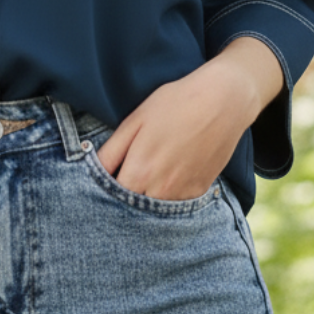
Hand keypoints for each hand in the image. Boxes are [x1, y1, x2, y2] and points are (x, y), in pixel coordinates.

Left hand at [94, 38, 283, 200]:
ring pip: (155, 212)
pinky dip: (167, 198)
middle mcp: (160, 190)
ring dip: (146, 201)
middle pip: (132, 210)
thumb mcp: (135, 120)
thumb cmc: (174, 104)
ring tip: (146, 177)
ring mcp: (182, 194)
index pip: (111, 199)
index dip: (104, 192)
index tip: (104, 183)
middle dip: (124, 199)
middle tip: (124, 178)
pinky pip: (176, 205)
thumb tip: (92, 170)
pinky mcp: (199, 191)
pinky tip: (166, 178)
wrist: (221, 101)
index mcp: (139, 172)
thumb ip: (112, 151)